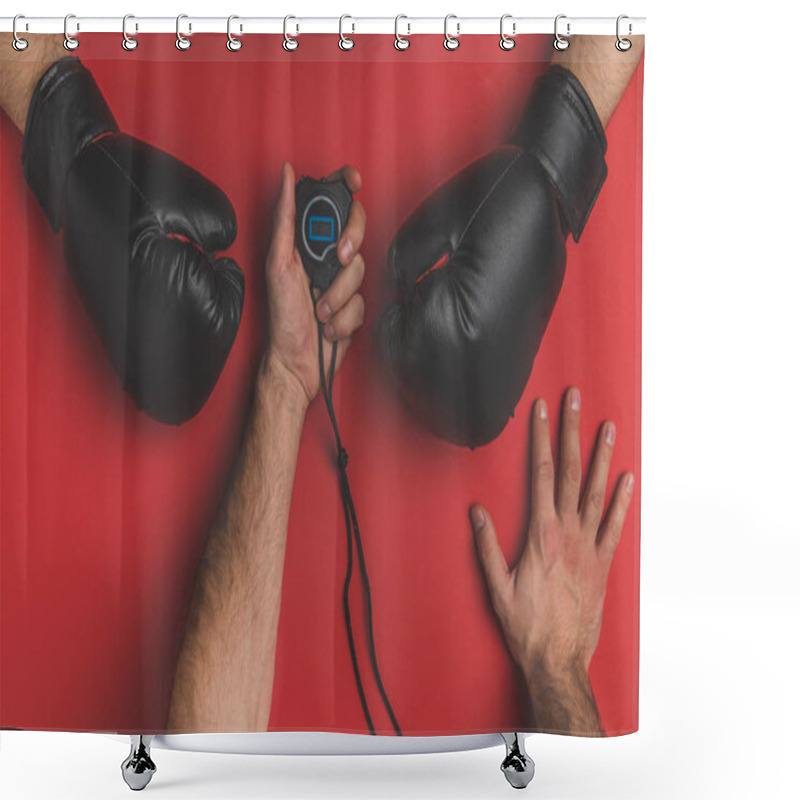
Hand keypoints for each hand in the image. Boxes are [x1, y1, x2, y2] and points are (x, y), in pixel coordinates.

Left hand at [263, 161, 365, 406]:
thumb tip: (285, 176)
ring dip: (338, 295)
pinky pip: (363, 302)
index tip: (353, 182)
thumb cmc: (282, 316)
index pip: (332, 203)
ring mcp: (343, 282)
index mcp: (307, 243)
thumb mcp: (278, 262)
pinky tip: (329, 325)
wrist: (296, 361)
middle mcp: (327, 258)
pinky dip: (344, 317)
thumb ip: (285, 219)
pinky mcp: (355, 306)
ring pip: (360, 270)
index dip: (346, 185)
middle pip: (356, 230)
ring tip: (319, 310)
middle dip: (351, 245)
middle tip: (338, 260)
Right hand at [470, 387, 633, 730]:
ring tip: (607, 427)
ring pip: (596, 491)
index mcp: (540, 534)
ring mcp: (589, 546)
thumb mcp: (496, 585)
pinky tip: (627, 478)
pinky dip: (622, 500)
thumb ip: (487, 545)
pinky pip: (615, 525)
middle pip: (569, 472)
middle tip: (576, 400)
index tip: (542, 410)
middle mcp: (568, 533)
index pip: (540, 474)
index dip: (541, 439)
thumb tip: (477, 511)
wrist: (557, 659)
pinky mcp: (603, 564)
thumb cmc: (525, 625)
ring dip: (601, 456)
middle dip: (571, 432)